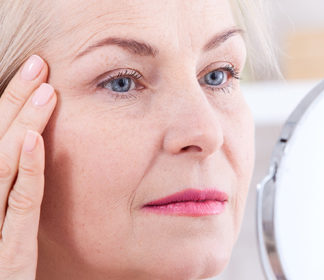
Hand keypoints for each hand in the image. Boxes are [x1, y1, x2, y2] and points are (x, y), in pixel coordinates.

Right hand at [0, 55, 55, 278]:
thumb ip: (17, 186)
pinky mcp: (9, 250)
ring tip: (43, 88)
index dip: (10, 105)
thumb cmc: (6, 259)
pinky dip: (26, 170)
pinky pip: (20, 204)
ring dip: (22, 122)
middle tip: (37, 65)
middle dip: (14, 100)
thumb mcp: (7, 219)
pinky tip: (33, 139)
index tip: (33, 77)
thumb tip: (28, 145)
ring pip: (4, 163)